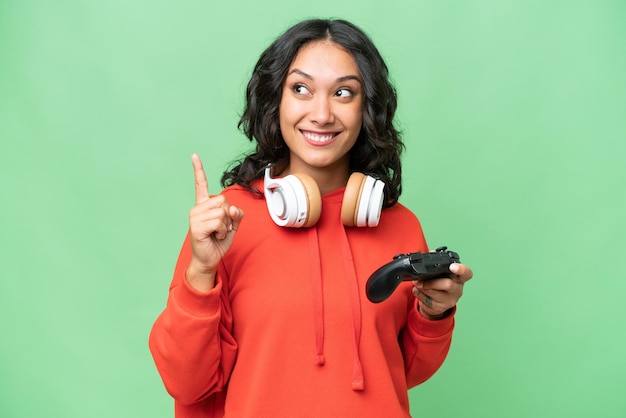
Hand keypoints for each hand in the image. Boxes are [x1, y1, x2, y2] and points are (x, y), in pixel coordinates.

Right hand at [186, 154, 243, 291]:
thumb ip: (236, 215)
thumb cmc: (218, 242)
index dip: (198, 170)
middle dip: (229, 215)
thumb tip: (233, 209)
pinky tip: (214, 236)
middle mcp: (197, 208)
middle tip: (221, 228)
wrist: (209, 259)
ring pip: (223, 211)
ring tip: (217, 233)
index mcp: (204, 205)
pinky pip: (218, 221)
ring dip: (226, 225)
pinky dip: (222, 230)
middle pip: (223, 200)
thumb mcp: (232, 226)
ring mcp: (195, 216)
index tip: (194, 155)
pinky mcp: (196, 226)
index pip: (200, 184)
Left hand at [413, 263, 472, 319]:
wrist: (437, 303)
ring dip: (421, 287)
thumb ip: (435, 266)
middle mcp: (457, 289)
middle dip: (430, 282)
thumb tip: (425, 261)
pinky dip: (418, 294)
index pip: (466, 273)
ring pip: (433, 293)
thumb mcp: (441, 274)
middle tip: (419, 281)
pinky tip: (419, 291)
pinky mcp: (439, 308)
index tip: (453, 267)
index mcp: (459, 277)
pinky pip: (425, 300)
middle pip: (447, 284)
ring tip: (418, 284)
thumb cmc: (440, 284)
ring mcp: (449, 300)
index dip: (461, 269)